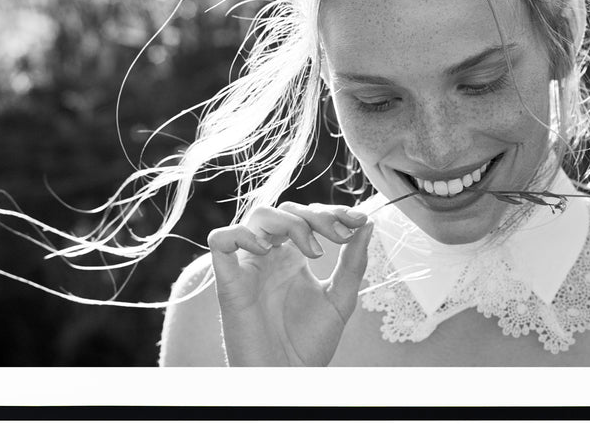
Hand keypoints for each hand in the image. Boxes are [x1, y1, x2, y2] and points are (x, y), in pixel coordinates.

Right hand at [207, 202, 373, 365]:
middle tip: (341, 235)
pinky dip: (241, 235)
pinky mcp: (228, 280)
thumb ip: (353, 262)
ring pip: (259, 215)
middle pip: (286, 210)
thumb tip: (369, 223)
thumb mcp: (341, 299)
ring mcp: (248, 265)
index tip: (360, 220)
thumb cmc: (309, 343)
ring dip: (291, 223)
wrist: (287, 379)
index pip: (308, 216)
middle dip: (318, 216)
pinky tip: (266, 250)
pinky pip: (220, 240)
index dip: (333, 211)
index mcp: (293, 256)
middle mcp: (270, 255)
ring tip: (313, 251)